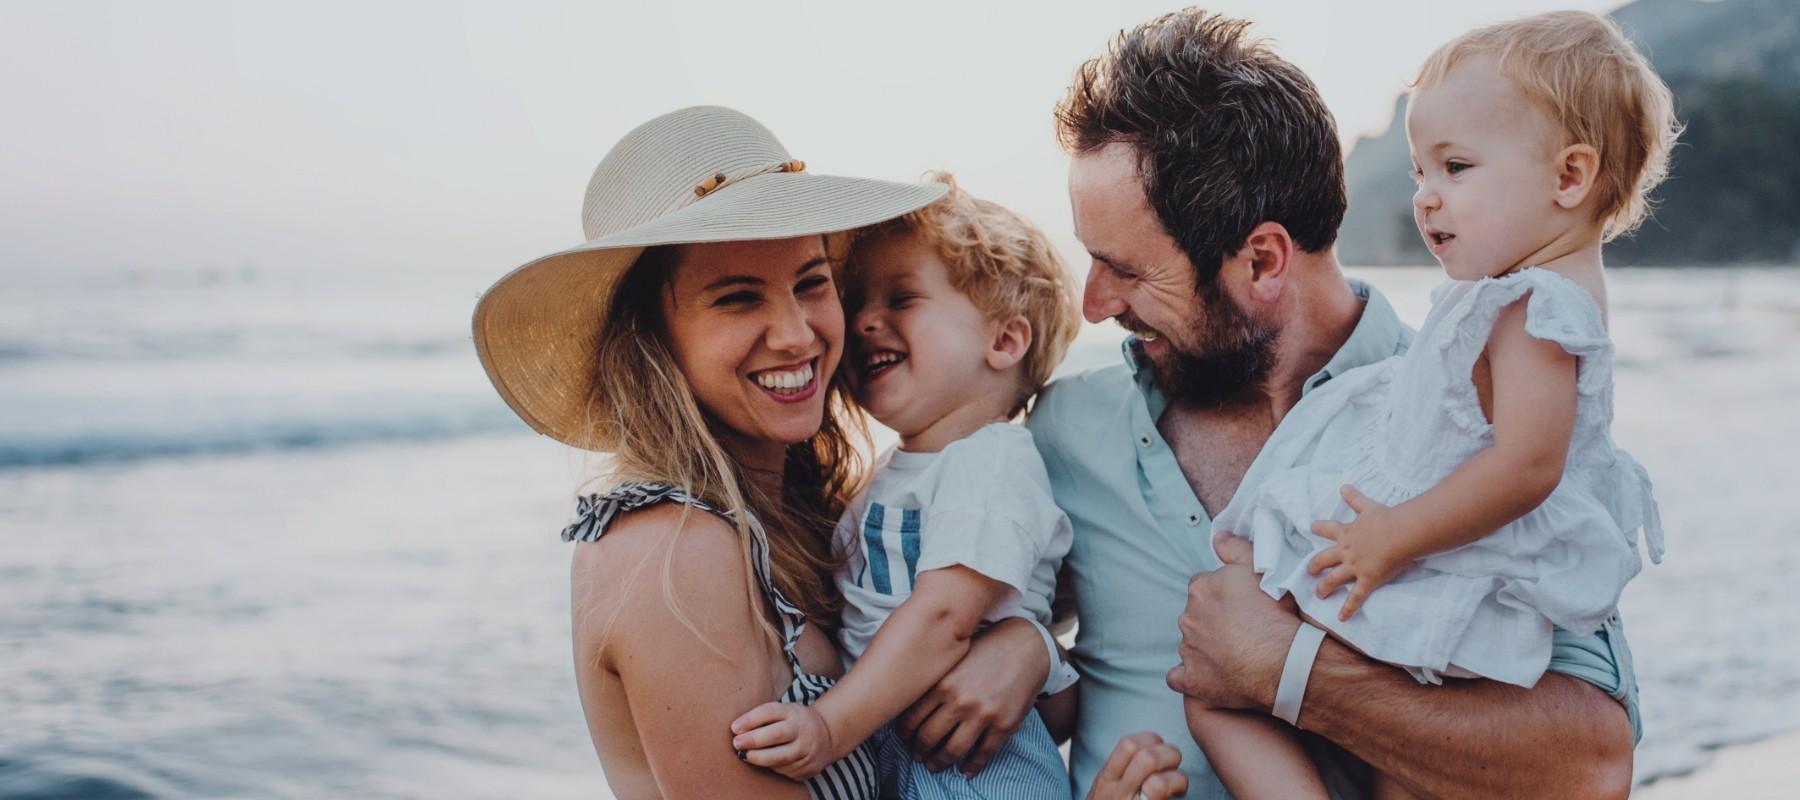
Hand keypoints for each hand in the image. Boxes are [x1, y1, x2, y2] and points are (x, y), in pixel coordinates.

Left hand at [730, 702, 835, 781]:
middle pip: (777, 735)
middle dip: (754, 740)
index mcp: (793, 712)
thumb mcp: (783, 712)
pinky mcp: (809, 767)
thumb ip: (762, 718)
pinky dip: (772, 767)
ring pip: (780, 757)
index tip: (734, 728)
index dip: (751, 719)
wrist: (828, 735)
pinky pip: (786, 770)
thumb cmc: (793, 722)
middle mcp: (803, 730)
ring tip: (745, 756)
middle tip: (737, 744)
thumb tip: (736, 730)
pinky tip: (765, 762)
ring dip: (759, 758)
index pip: (771, 712)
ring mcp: (808, 750)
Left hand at [895, 618, 1044, 776]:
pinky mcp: (1004, 724)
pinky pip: (983, 754)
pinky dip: (972, 766)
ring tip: (935, 765)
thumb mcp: (953, 657)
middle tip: (918, 755)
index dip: (904, 733)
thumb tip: (908, 702)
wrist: (1024, 645)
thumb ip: (933, 680)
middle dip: (919, 751)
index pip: (911, 718)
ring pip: (953, 751)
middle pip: (928, 738)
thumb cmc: (984, 649)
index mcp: (942, 683)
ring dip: (940, 762)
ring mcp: (983, 714)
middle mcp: (960, 700)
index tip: (904, 738)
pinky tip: (966, 769)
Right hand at [1086, 732, 1186, 799]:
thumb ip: (1121, 772)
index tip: (1158, 748)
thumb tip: (1153, 749)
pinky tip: (1178, 799)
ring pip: (1159, 784)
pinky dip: (1178, 793)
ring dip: (1178, 780)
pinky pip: (1163, 798)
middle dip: (1170, 756)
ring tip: (1178, 787)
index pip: (1128, 745)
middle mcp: (1116, 794)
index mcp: (1106, 780)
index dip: (1151, 740)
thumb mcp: (1104, 792)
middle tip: (1174, 766)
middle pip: (1147, 758)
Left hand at [1165, 532, 1296, 711]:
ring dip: (1207, 648)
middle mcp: (1188, 617)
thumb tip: (1218, 537)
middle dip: (1214, 623)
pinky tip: (1209, 677)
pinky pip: (1179, 677)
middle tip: (1242, 632)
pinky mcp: (1192, 678)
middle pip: (1196, 616)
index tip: (1241, 608)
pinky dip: (1191, 677)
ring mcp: (1188, 649)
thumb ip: (1236, 549)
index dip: (1223, 599)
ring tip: (1236, 656)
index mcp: (1201, 589)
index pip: (1204, 589)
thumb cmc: (1276, 615)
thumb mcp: (1261, 569)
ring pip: (1191, 645)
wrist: (1284, 661)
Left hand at [1307, 485, 1407, 620]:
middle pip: (1323, 559)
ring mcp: (1355, 567)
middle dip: (1314, 565)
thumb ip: (1355, 498)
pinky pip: (1355, 597)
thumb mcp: (1368, 506)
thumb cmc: (1387, 519)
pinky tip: (1340, 618)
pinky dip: (1348, 608)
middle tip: (1308, 570)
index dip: (1318, 528)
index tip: (1311, 528)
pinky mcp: (1367, 580)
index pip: (1327, 529)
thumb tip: (1343, 486)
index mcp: (1347, 533)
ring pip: (1333, 579)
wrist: (1399, 534)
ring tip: (1318, 593)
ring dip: (1324, 587)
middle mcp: (1346, 551)